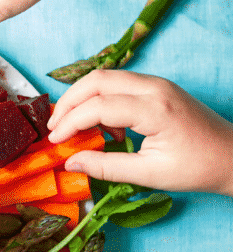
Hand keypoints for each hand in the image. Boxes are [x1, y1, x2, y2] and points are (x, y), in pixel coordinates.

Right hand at [47, 70, 232, 195]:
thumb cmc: (198, 168)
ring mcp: (157, 83)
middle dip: (68, 101)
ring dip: (83, 98)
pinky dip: (100, 99)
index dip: (70, 122)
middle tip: (54, 128)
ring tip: (71, 126)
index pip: (98, 106)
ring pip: (106, 77)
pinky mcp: (158, 86)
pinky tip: (101, 126)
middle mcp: (154, 87)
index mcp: (154, 109)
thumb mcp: (150, 174)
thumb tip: (71, 162)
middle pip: (96, 80)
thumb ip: (106, 167)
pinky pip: (119, 83)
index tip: (55, 142)